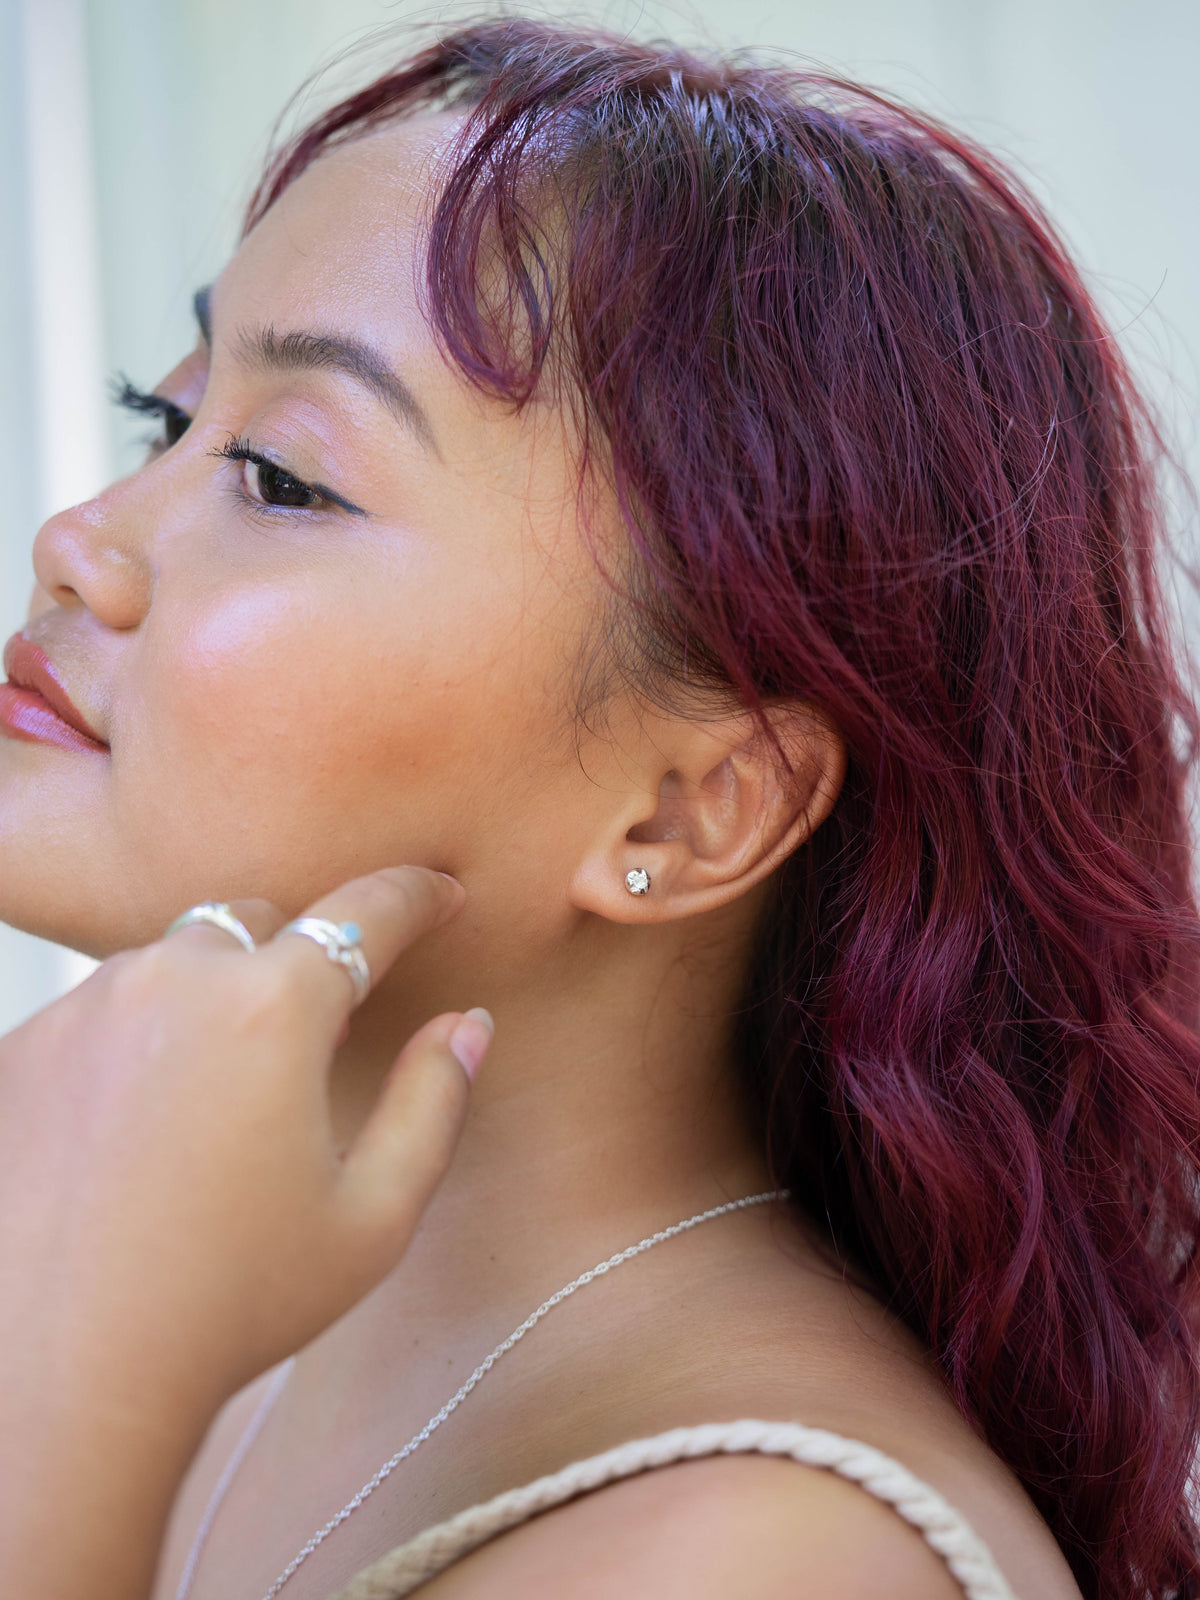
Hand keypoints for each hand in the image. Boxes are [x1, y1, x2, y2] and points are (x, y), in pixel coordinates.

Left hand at [0, 866, 490, 1599]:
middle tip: (318, 1029)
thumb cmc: (233, 1304)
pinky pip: (100, 1011)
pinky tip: (145, 1127)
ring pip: (172, 962)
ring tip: (223, 1093)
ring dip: (211, 998)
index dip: (416, 896)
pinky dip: (139, 1039)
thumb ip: (434, 1100)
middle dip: (299, 955)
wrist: (59, 1378)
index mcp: (273, 1009)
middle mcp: (171, 981)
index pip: (366, 913)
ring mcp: (84, 1010)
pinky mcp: (21, 1051)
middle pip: (257, 920)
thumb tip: (466, 1025)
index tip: (442, 895)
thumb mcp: (374, 1216)